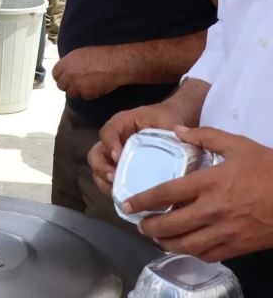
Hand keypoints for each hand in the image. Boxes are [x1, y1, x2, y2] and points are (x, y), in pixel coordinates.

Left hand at [51, 46, 123, 100]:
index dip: (60, 76)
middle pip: (61, 85)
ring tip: (85, 85)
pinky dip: (88, 94)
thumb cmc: (100, 55)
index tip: (64, 78)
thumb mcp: (79, 54)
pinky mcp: (86, 93)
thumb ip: (70, 63)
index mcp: (66, 63)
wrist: (114, 63)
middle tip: (75, 83)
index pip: (55, 74)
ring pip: (71, 93)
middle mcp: (69, 75)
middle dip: (67, 85)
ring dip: (76, 91)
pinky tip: (94, 87)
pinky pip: (83, 96)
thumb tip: (66, 68)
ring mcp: (77, 85)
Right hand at [87, 103, 186, 194]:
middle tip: (114, 178)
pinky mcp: (121, 168)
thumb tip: (180, 158)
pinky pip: (109, 180)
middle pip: (96, 153)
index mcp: (121, 123)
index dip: (110, 145)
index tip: (118, 157)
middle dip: (101, 167)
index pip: (108, 132)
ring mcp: (115, 154)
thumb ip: (170, 135)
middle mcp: (113, 139)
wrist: (170, 120)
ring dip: (104, 181)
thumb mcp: (168, 122)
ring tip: (118, 192)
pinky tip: (126, 198)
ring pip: (99, 168)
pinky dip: (113, 189)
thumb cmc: (166, 119)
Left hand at [124, 127, 272, 261]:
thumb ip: (203, 135)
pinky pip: (208, 255)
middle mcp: (212, 210)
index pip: (165, 194)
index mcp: (207, 183)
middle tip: (138, 224)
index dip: (142, 201)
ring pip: (186, 245)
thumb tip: (176, 130)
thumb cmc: (267, 168)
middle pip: (170, 225)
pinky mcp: (238, 247)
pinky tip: (185, 245)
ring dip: (166, 243)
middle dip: (149, 227)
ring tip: (156, 237)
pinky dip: (191, 252)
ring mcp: (225, 232)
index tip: (127, 204)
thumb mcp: (236, 144)